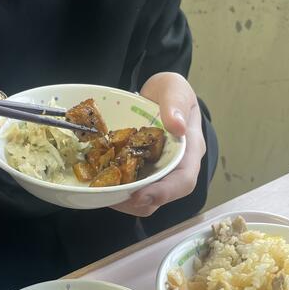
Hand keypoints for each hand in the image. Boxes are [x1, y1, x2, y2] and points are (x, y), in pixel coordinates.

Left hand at [111, 72, 205, 216]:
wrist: (156, 96)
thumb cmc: (170, 92)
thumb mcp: (174, 87)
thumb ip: (176, 102)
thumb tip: (177, 126)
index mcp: (189, 150)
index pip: (184, 181)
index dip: (164, 193)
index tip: (140, 195)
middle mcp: (175, 168)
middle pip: (161, 197)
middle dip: (136, 202)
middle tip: (110, 197)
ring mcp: (157, 173)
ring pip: (144, 199)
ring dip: (123, 200)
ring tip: (101, 193)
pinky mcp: (141, 174)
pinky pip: (130, 189)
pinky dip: (115, 190)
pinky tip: (99, 184)